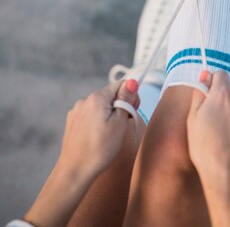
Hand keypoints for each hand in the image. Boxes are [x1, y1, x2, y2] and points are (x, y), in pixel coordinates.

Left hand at [24, 80, 140, 226]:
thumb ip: (126, 100)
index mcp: (96, 98)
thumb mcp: (119, 123)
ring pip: (100, 107)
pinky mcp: (72, 123)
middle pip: (110, 96)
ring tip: (109, 136)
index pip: (120, 85)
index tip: (132, 112)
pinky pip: (90, 116)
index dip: (130, 97)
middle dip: (119, 107)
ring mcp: (76, 112)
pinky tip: (97, 138)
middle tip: (121, 127)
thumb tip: (132, 82)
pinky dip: (97, 123)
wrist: (74, 172)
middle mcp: (84, 101)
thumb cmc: (100, 149)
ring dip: (108, 116)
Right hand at [186, 71, 229, 189]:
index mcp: (222, 94)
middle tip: (213, 120)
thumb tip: (204, 77)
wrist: (228, 173)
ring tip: (224, 133)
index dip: (213, 81)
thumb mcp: (193, 119)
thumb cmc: (204, 147)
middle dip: (222, 99)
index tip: (208, 92)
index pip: (220, 74)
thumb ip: (199, 93)